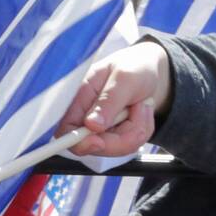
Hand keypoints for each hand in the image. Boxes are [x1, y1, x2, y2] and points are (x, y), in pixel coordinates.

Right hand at [58, 41, 170, 157]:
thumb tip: (92, 126)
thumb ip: (108, 101)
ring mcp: (100, 128)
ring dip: (137, 128)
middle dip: (123, 135)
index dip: (80, 142)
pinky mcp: (115, 135)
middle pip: (94, 146)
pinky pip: (131, 145)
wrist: (150, 71)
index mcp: (78, 98)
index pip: (65, 131)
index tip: (100, 142)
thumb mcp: (125, 78)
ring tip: (142, 105)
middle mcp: (85, 116)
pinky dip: (143, 129)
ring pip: (117, 148)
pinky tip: (142, 111)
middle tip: (140, 108)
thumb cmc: (134, 68)